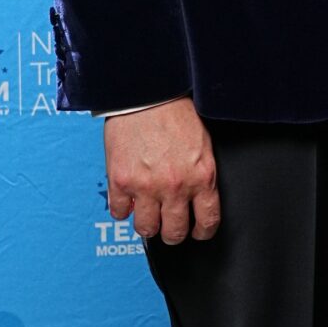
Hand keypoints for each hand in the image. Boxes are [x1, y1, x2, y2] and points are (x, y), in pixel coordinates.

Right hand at [104, 99, 219, 243]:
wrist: (147, 93)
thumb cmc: (176, 112)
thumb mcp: (202, 145)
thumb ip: (200, 174)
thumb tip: (199, 198)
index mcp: (201, 176)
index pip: (207, 221)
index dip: (202, 231)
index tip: (198, 231)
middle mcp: (175, 186)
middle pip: (174, 232)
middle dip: (173, 233)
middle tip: (170, 227)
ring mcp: (146, 186)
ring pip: (146, 229)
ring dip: (147, 224)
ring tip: (148, 215)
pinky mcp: (121, 181)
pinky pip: (119, 212)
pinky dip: (123, 209)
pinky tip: (128, 199)